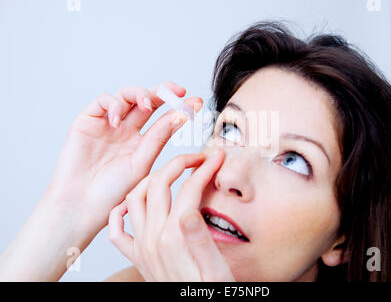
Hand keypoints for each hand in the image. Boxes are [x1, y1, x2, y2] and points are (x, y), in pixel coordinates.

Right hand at [45, 83, 201, 234]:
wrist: (81, 205)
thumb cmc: (111, 192)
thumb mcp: (142, 163)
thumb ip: (159, 138)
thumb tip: (181, 115)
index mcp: (142, 142)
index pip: (164, 118)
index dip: (179, 108)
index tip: (198, 102)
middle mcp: (126, 130)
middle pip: (147, 101)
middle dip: (163, 92)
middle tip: (177, 91)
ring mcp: (107, 123)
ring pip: (127, 95)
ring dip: (139, 94)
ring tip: (147, 105)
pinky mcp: (87, 120)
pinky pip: (103, 101)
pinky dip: (113, 104)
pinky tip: (117, 119)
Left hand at [108, 150, 234, 280]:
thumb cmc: (210, 293)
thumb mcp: (215, 270)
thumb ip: (200, 240)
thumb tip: (189, 210)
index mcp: (175, 238)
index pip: (189, 189)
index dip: (205, 168)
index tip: (217, 156)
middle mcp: (153, 239)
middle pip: (159, 184)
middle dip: (179, 163)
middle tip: (197, 158)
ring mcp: (142, 247)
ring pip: (135, 199)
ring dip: (151, 178)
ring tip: (170, 171)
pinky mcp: (138, 257)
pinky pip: (118, 231)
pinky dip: (120, 213)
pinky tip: (133, 204)